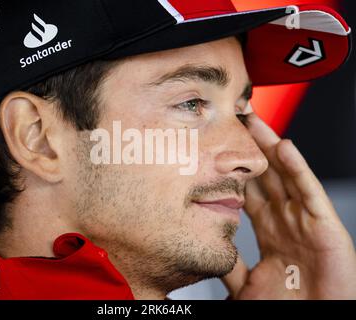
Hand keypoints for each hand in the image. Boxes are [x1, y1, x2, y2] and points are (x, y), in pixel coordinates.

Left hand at [221, 113, 355, 298]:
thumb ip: (229, 263)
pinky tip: (284, 148)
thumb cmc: (286, 309)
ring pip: (285, 175)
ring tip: (255, 122)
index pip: (249, 191)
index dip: (235, 170)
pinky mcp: (324, 226)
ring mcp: (305, 220)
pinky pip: (309, 192)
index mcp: (268, 230)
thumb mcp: (246, 283)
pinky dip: (297, 169)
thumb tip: (208, 249)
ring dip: (270, 148)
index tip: (218, 150)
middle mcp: (286, 219)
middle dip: (251, 149)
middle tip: (235, 122)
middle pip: (266, 175)